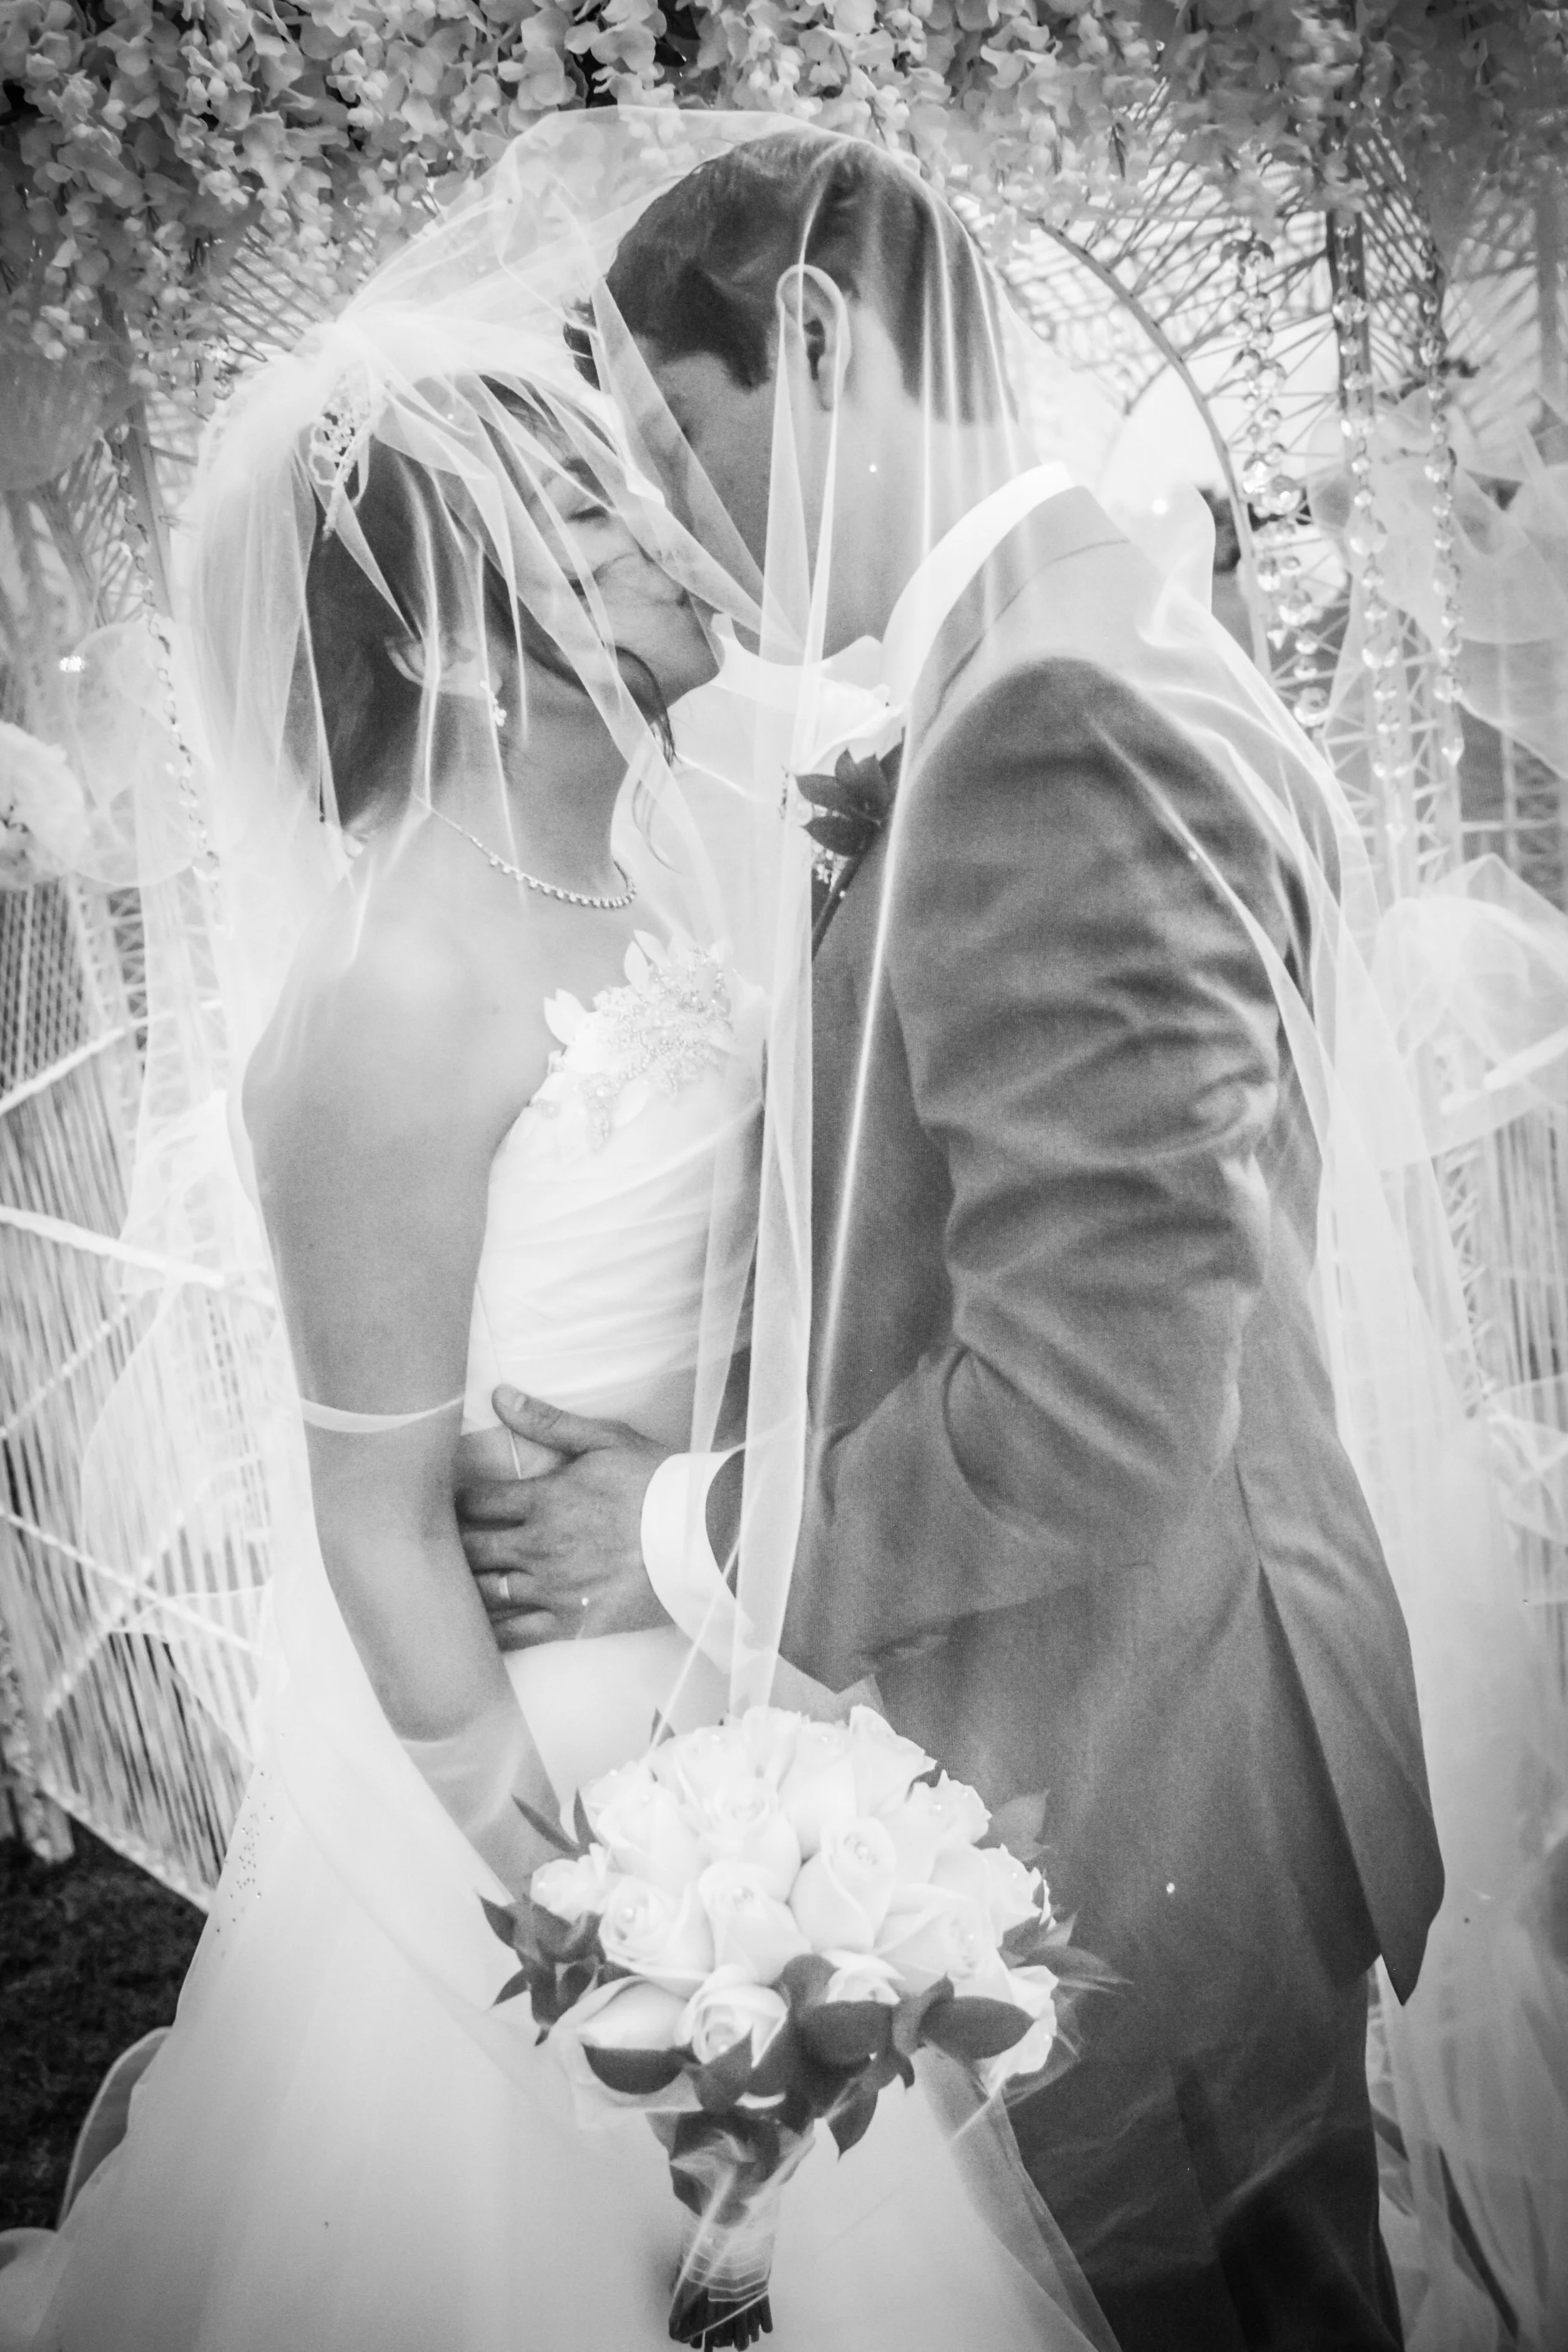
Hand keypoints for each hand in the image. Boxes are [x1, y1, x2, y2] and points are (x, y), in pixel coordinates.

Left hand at [456, 1388, 671, 1650]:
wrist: (703, 1536)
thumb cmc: (655, 1482)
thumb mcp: (605, 1440)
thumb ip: (548, 1422)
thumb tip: (499, 1396)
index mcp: (544, 1499)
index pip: (475, 1502)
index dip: (454, 1501)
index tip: (449, 1501)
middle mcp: (539, 1547)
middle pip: (471, 1550)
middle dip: (450, 1545)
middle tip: (441, 1544)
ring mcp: (553, 1589)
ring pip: (485, 1594)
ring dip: (463, 1588)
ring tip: (451, 1584)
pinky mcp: (572, 1623)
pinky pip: (516, 1635)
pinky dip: (489, 1634)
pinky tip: (473, 1631)